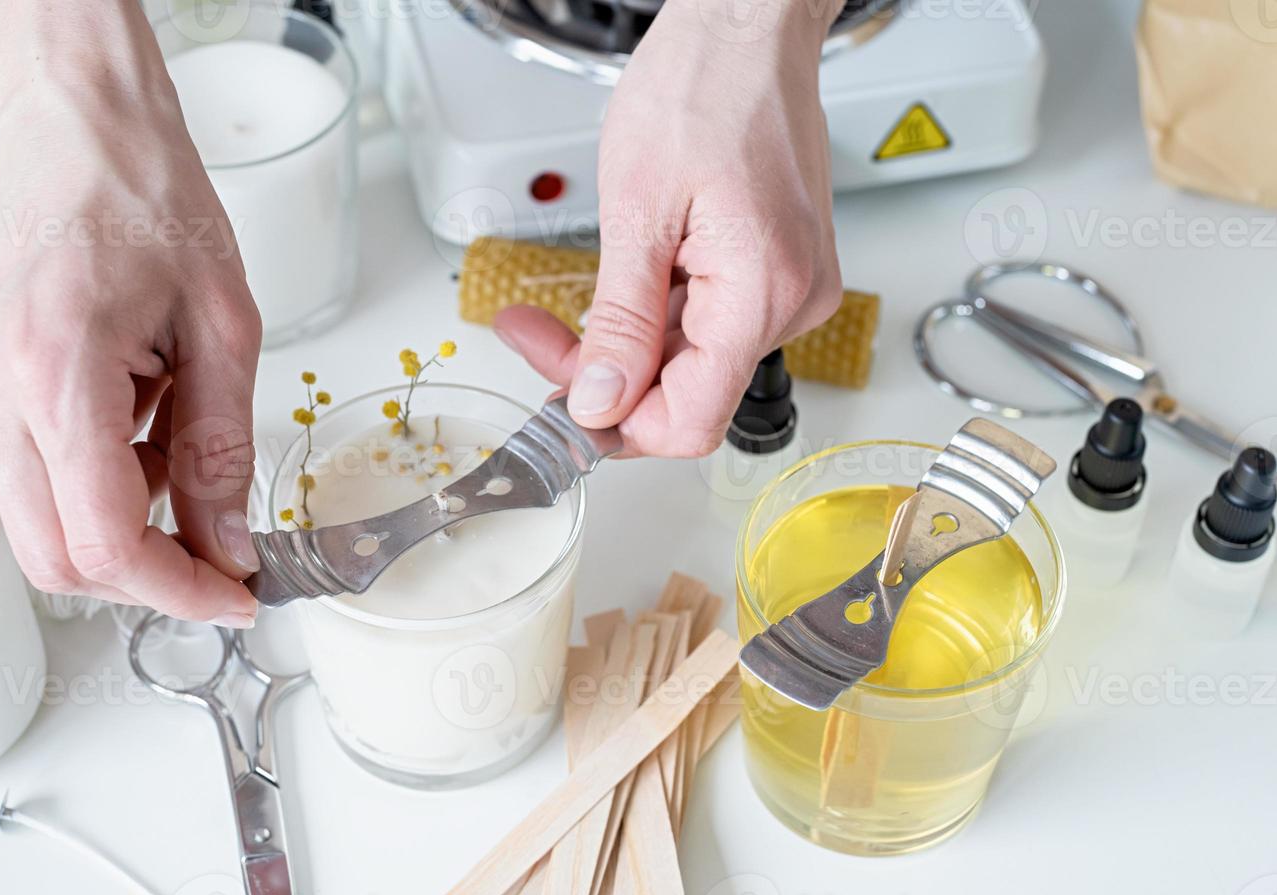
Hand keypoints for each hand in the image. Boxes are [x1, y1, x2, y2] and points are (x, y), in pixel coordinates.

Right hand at [0, 2, 259, 625]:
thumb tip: (227, 544)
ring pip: (40, 526)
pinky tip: (137, 420)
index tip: (233, 593)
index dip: (176, 589)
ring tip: (175, 437)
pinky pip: (29, 477)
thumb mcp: (223, 327)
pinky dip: (94, 481)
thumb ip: (223, 449)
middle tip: (217, 547)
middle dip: (147, 573)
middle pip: (57, 560)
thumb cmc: (149, 199)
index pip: (102, 544)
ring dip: (121, 521)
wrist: (75, 128)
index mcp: (56, 374)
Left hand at [495, 0, 843, 456]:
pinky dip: (654, 315)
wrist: (749, 28)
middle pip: (684, 390)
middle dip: (602, 374)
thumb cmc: (703, 85)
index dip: (617, 426)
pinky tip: (619, 284)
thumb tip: (600, 401)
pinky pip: (708, 322)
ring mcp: (788, 287)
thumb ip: (620, 321)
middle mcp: (791, 301)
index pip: (691, 420)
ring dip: (622, 343)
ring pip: (691, 359)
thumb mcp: (637, 210)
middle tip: (532, 336)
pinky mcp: (777, 270)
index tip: (558, 404)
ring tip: (557, 307)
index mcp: (762, 291)